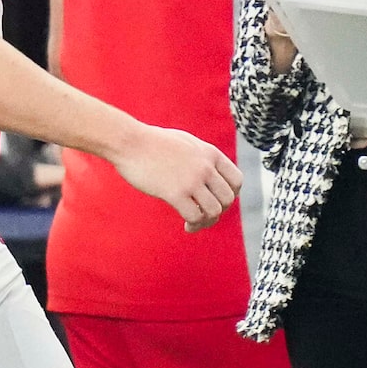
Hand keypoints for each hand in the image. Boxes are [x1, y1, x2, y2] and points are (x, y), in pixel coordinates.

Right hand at [111, 124, 240, 229]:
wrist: (130, 142)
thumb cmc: (151, 142)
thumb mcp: (185, 142)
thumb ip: (200, 156)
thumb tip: (207, 171)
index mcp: (210, 153)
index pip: (237, 180)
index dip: (230, 195)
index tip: (216, 200)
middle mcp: (205, 167)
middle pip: (228, 199)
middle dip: (219, 210)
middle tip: (204, 214)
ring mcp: (191, 180)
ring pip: (215, 211)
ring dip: (207, 221)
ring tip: (194, 223)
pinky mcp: (175, 193)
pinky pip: (195, 216)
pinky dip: (194, 225)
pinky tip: (186, 225)